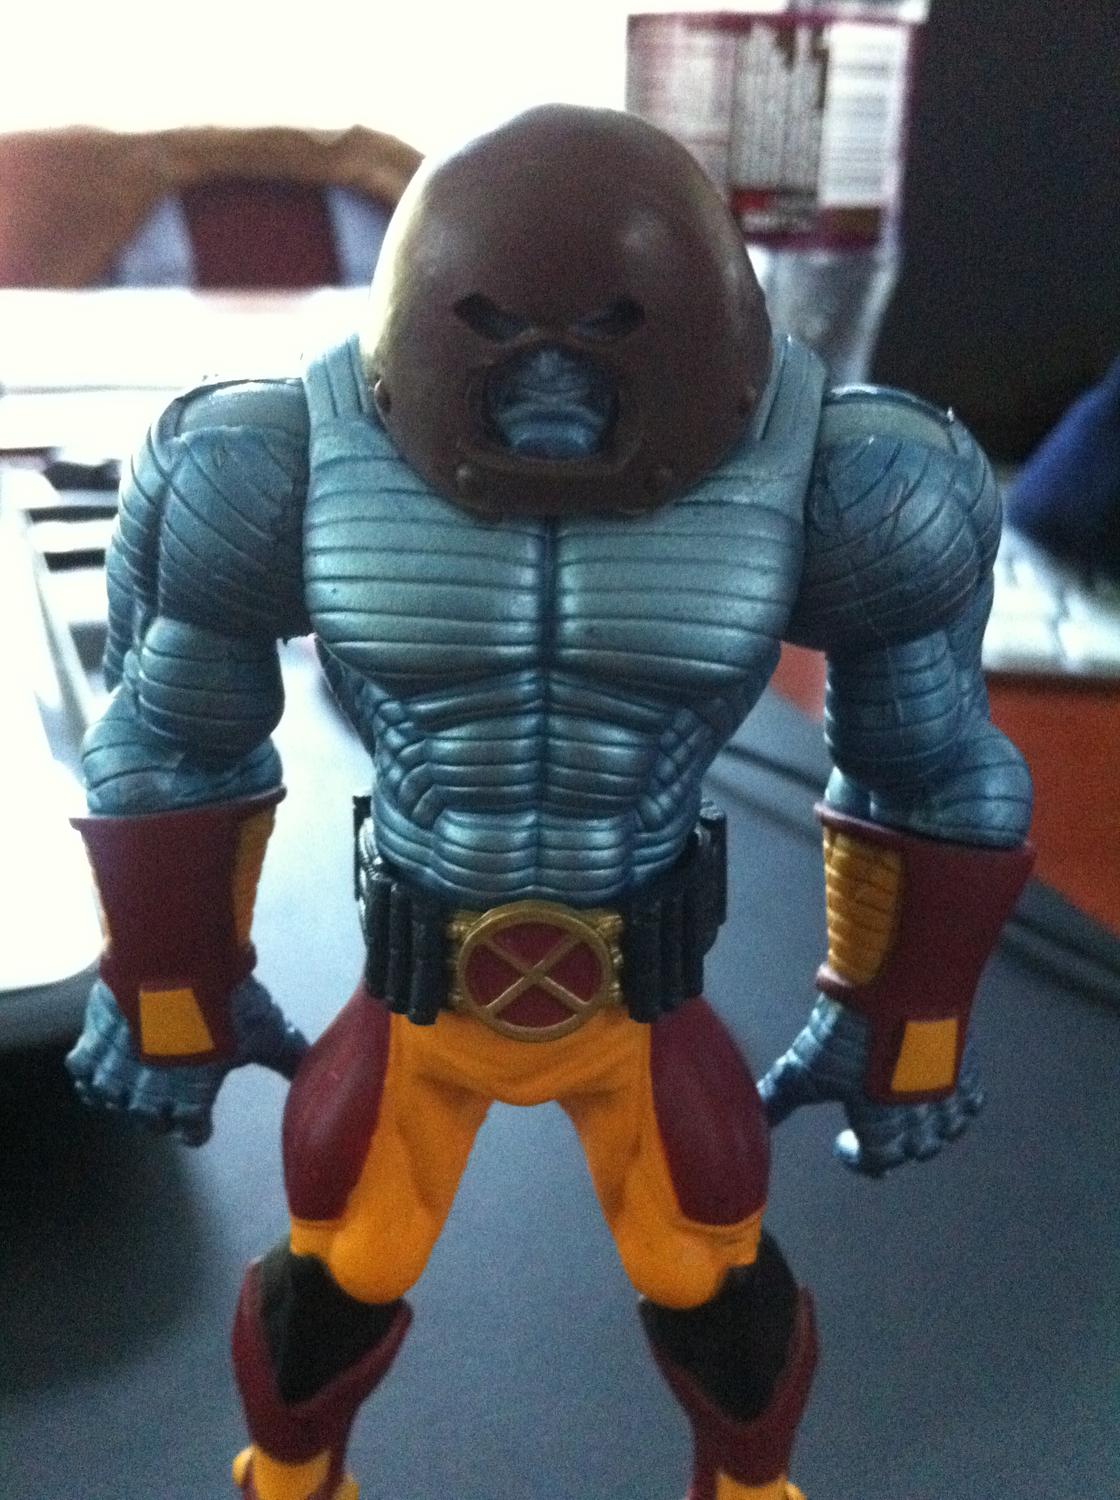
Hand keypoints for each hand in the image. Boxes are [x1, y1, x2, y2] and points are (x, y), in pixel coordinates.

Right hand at [66, 976, 308, 1145]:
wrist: (177, 967)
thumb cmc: (226, 1006)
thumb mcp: (266, 1032)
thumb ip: (287, 1056)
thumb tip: (320, 1072)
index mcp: (192, 1099)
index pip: (190, 1133)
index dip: (196, 1129)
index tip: (200, 1124)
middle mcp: (149, 1094)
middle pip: (148, 1119)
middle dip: (158, 1113)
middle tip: (167, 1098)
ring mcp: (117, 1069)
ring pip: (110, 1099)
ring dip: (119, 1096)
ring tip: (126, 1085)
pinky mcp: (95, 1038)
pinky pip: (81, 1069)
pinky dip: (86, 1072)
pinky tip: (92, 1068)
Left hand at [757, 997, 983, 1176]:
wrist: (902, 980)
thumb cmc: (853, 1029)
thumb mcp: (806, 1066)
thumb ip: (781, 1097)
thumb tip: (755, 1116)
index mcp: (882, 1125)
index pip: (877, 1161)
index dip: (858, 1159)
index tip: (844, 1145)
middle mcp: (922, 1116)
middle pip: (918, 1149)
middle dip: (898, 1145)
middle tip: (883, 1132)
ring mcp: (949, 1088)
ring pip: (950, 1129)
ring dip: (932, 1130)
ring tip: (915, 1117)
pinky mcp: (967, 1060)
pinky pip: (972, 1097)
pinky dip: (959, 1103)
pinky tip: (943, 1090)